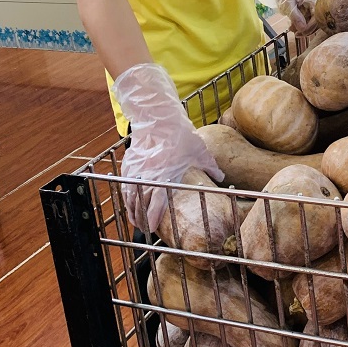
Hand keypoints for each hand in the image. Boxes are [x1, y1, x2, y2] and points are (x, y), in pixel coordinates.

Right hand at [113, 64, 223, 232]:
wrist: (160, 117)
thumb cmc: (180, 134)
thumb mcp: (199, 151)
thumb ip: (210, 167)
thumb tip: (222, 178)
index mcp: (164, 174)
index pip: (156, 201)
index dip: (153, 216)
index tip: (152, 228)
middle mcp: (147, 174)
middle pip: (140, 202)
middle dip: (141, 218)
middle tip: (145, 229)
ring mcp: (136, 169)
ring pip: (130, 195)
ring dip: (132, 209)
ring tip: (136, 220)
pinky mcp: (130, 163)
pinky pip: (125, 183)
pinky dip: (127, 195)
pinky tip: (130, 201)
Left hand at [252, 0, 318, 35]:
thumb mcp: (288, 4)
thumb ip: (296, 17)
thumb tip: (304, 29)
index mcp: (312, 0)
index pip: (317, 17)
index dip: (311, 27)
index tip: (301, 32)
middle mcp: (312, 4)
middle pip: (315, 20)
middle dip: (306, 29)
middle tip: (297, 34)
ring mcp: (306, 7)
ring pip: (308, 21)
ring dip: (301, 28)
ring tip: (292, 30)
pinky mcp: (301, 9)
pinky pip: (303, 19)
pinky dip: (298, 24)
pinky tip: (291, 27)